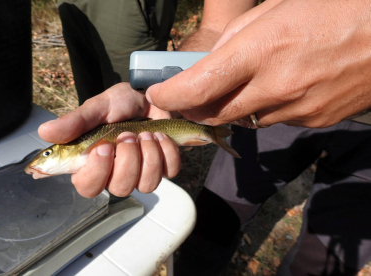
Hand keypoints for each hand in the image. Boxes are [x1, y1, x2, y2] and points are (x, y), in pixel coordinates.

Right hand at [38, 83, 180, 197]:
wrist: (149, 96)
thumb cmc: (119, 104)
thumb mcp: (96, 108)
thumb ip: (75, 122)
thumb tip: (44, 132)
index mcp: (93, 163)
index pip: (87, 187)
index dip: (96, 173)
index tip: (103, 147)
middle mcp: (116, 173)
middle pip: (120, 188)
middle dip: (127, 160)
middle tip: (127, 134)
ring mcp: (141, 173)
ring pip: (146, 185)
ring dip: (148, 156)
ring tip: (146, 133)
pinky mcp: (164, 167)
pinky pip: (169, 172)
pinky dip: (166, 152)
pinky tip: (160, 135)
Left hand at [146, 0, 370, 127]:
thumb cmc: (332, 7)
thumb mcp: (274, 9)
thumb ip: (235, 39)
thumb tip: (209, 64)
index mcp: (262, 49)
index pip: (198, 87)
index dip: (170, 96)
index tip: (158, 96)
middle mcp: (277, 86)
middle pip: (213, 115)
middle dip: (191, 109)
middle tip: (184, 99)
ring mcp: (297, 109)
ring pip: (243, 121)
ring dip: (228, 108)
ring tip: (236, 86)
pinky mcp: (313, 121)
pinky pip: (273, 121)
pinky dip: (261, 109)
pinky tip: (275, 88)